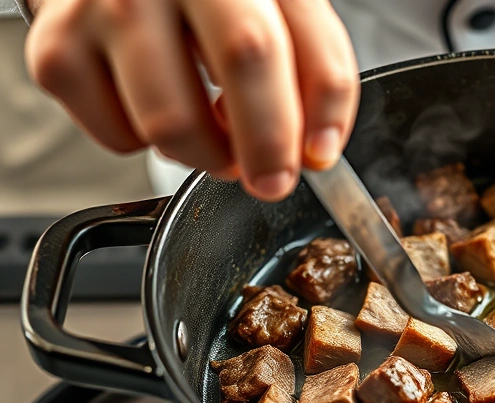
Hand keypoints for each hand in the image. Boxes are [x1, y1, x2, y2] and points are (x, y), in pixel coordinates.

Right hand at [24, 0, 359, 200]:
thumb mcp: (278, 8)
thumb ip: (315, 68)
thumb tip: (319, 149)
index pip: (273, 42)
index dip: (309, 113)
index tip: (317, 157)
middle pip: (237, 64)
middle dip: (266, 145)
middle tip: (272, 177)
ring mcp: (103, 8)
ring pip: (171, 126)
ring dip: (208, 155)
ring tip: (216, 133)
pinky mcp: (57, 51)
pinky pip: (119, 138)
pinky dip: (150, 143)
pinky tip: (160, 104)